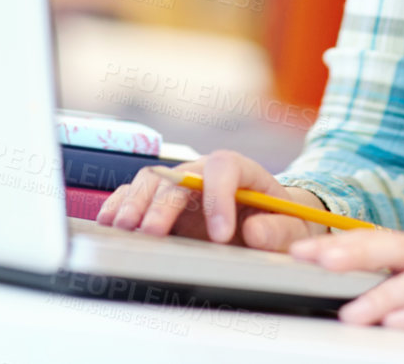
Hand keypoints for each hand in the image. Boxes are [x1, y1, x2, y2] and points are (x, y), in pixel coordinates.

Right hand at [94, 148, 330, 249]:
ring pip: (151, 181)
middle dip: (164, 204)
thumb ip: (278, 229)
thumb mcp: (292, 226)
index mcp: (240, 169)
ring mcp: (179, 185)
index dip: (219, 198)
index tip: (221, 236)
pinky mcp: (161, 201)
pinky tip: (111, 222)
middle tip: (155, 233)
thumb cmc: (280, 221)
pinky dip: (120, 205)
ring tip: (126, 228)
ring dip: (136, 203)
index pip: (224, 167)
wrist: (269, 222)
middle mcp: (204, 171)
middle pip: (178, 176)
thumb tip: (253, 232)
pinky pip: (135, 194)